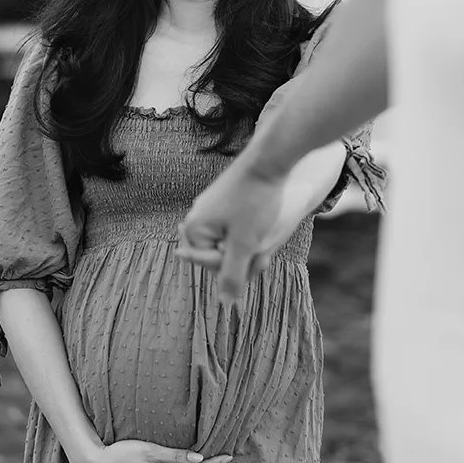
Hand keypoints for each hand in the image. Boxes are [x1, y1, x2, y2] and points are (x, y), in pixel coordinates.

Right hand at [176, 148, 287, 302]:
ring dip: (250, 243)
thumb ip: (232, 275)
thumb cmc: (256, 201)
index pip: (213, 266)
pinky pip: (235, 227)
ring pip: (231, 241)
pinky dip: (251, 229)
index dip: (238, 262)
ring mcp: (210, 208)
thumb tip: (224, 303)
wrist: (270, 159)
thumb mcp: (246, 244)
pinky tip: (264, 219)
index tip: (254, 246)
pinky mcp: (224, 201)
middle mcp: (196, 217)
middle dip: (244, 253)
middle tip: (263, 241)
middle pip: (220, 254)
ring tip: (265, 228)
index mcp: (194, 228)